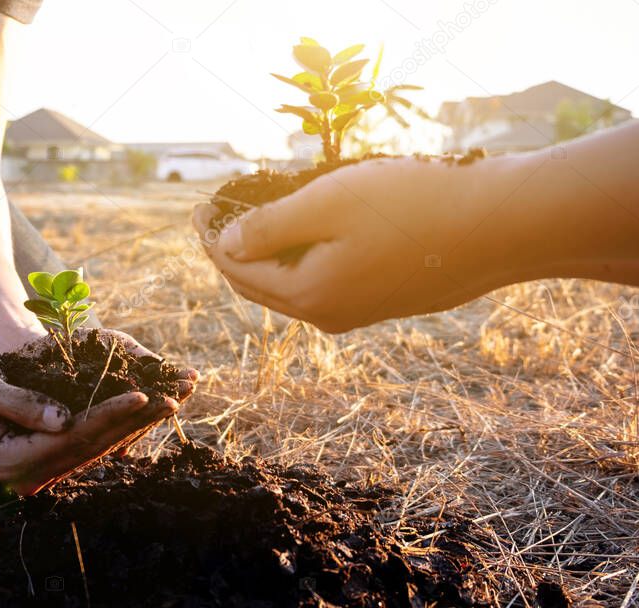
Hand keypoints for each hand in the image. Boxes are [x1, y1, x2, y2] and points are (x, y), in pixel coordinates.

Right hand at [0, 333, 196, 495]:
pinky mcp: (53, 458)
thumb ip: (21, 404)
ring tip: (170, 401)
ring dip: (135, 424)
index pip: (72, 437)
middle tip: (172, 398)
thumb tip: (63, 420)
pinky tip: (147, 409)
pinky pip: (93, 442)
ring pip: (98, 446)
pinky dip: (121, 424)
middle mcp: (30, 475)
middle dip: (134, 420)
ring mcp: (43, 471)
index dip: (110, 414)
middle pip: (92, 445)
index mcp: (12, 461)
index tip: (142, 394)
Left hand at [194, 156, 521, 332]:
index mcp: (308, 296)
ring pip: (293, 286)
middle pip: (260, 286)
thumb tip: (226, 246)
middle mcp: (329, 315)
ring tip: (256, 219)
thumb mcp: (328, 203)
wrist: (500, 227)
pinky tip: (308, 232)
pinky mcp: (384, 301)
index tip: (197, 207)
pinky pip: (324, 283)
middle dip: (232, 252)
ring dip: (269, 256)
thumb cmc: (413, 207)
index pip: (236, 271)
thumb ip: (269, 227)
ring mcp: (359, 313)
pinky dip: (303, 259)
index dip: (210, 238)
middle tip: (216, 217)